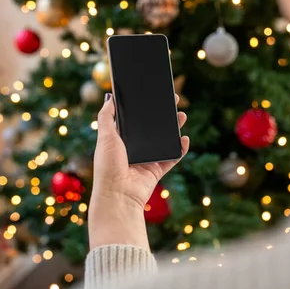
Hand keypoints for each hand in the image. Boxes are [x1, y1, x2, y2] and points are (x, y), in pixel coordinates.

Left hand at [89, 93, 189, 249]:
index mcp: (120, 139)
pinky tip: (184, 138)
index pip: (134, 118)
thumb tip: (110, 97)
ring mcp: (147, 159)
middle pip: (152, 128)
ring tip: (182, 116)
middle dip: (163, 114)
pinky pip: (172, 157)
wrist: (118, 195)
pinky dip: (180, 149)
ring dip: (174, 128)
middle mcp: (134, 148)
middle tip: (173, 101)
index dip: (143, 106)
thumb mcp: (104, 137)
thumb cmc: (108, 166)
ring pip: (164, 140)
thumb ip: (106, 117)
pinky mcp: (157, 170)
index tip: (153, 93)